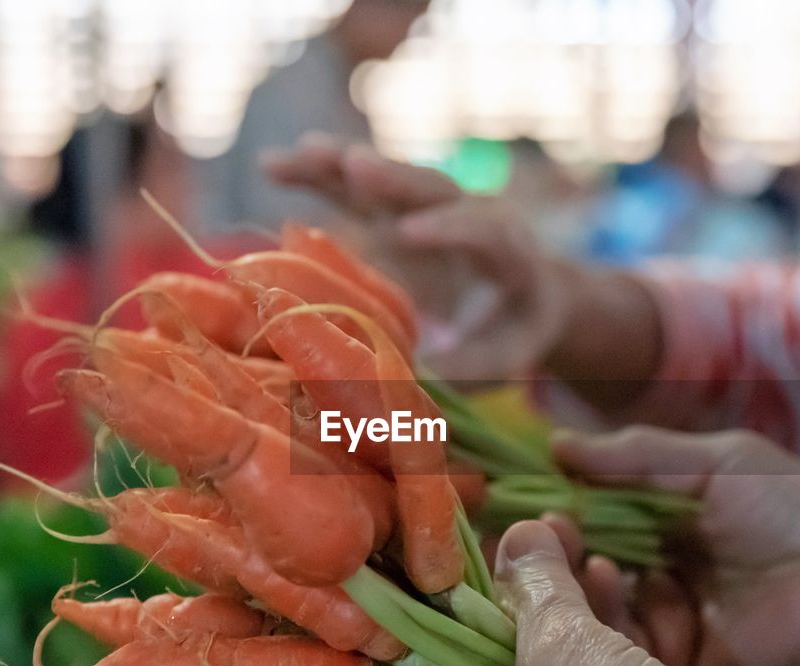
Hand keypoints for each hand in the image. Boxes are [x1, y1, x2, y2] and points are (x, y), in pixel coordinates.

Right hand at [266, 137, 567, 379]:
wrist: (527, 292)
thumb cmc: (516, 330)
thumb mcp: (506, 354)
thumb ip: (468, 364)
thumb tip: (413, 378)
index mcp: (510, 250)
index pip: (484, 229)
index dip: (449, 228)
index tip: (408, 233)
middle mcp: (470, 212)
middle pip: (433, 188)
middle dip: (393, 178)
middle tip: (354, 164)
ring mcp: (428, 206)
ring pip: (388, 178)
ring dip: (343, 164)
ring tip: (298, 154)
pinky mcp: (395, 207)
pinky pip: (355, 185)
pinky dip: (317, 174)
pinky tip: (272, 166)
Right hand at [553, 427, 799, 665]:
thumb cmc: (798, 513)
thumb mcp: (719, 464)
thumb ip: (638, 456)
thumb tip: (555, 444)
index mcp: (667, 523)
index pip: (591, 514)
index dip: (554, 506)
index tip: (513, 497)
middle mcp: (656, 573)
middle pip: (581, 564)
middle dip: (552, 547)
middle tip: (533, 532)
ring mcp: (663, 625)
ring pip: (591, 608)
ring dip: (574, 581)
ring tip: (581, 557)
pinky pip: (619, 653)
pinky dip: (601, 623)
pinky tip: (602, 589)